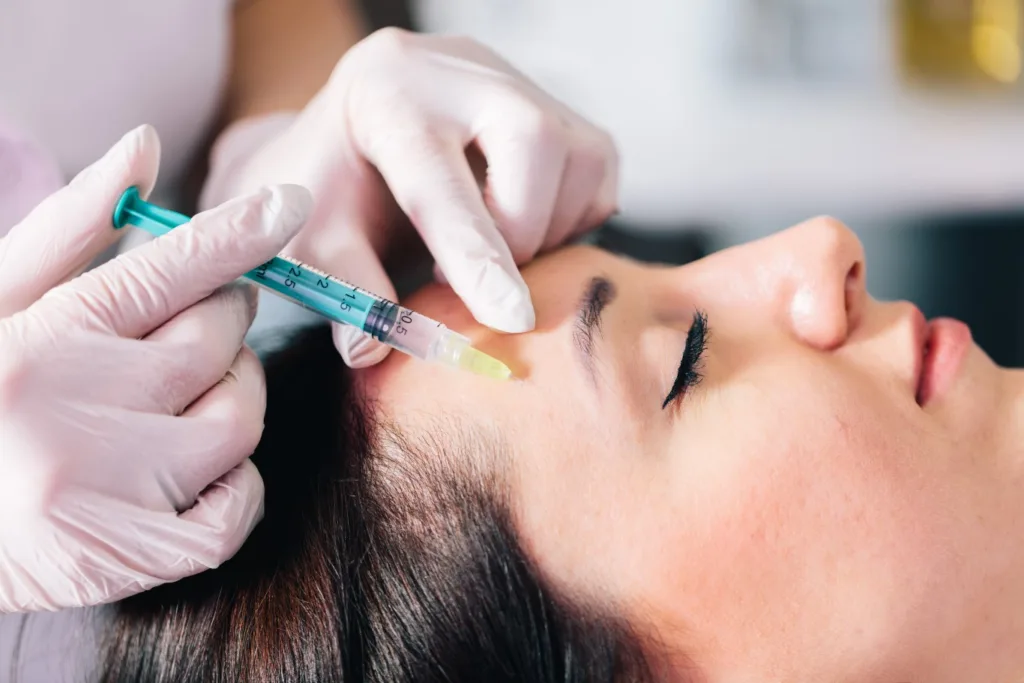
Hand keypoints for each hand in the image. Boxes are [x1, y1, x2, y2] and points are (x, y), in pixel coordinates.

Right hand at [0, 126, 311, 611]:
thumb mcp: (0, 299)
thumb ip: (74, 227)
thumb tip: (144, 146)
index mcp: (45, 336)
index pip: (166, 270)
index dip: (237, 233)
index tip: (287, 205)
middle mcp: (76, 407)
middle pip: (216, 341)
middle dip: (226, 322)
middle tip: (204, 325)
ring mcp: (107, 487)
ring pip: (237, 420)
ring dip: (234, 398)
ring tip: (188, 397)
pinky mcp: (134, 555)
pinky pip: (238, 510)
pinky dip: (238, 486)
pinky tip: (198, 470)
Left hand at [201, 28, 618, 366]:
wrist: (353, 140)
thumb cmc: (332, 192)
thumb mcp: (314, 244)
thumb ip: (346, 293)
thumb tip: (370, 346)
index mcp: (384, 94)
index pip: (441, 177)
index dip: (477, 254)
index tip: (510, 318)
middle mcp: (454, 68)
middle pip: (533, 138)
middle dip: (523, 229)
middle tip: (483, 280)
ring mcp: (511, 77)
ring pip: (581, 156)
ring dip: (550, 229)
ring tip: (494, 251)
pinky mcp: (552, 101)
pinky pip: (597, 169)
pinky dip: (571, 217)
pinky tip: (521, 227)